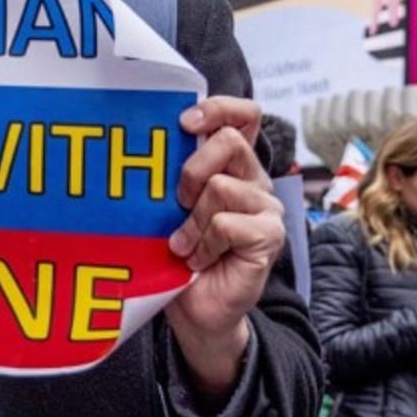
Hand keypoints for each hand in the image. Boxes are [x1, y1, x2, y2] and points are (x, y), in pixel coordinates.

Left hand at [165, 96, 284, 400]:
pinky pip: (227, 223)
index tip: (184, 122)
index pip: (242, 115)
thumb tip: (145, 140)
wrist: (195, 308)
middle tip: (177, 203)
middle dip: (190, 170)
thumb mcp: (168, 204)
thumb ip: (171, 172)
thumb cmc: (178, 252)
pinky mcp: (270, 236)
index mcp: (231, 164)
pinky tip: (198, 259)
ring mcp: (266, 207)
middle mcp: (253, 179)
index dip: (217, 108)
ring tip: (185, 244)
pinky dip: (203, 243)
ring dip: (192, 221)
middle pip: (228, 141)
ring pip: (220, 186)